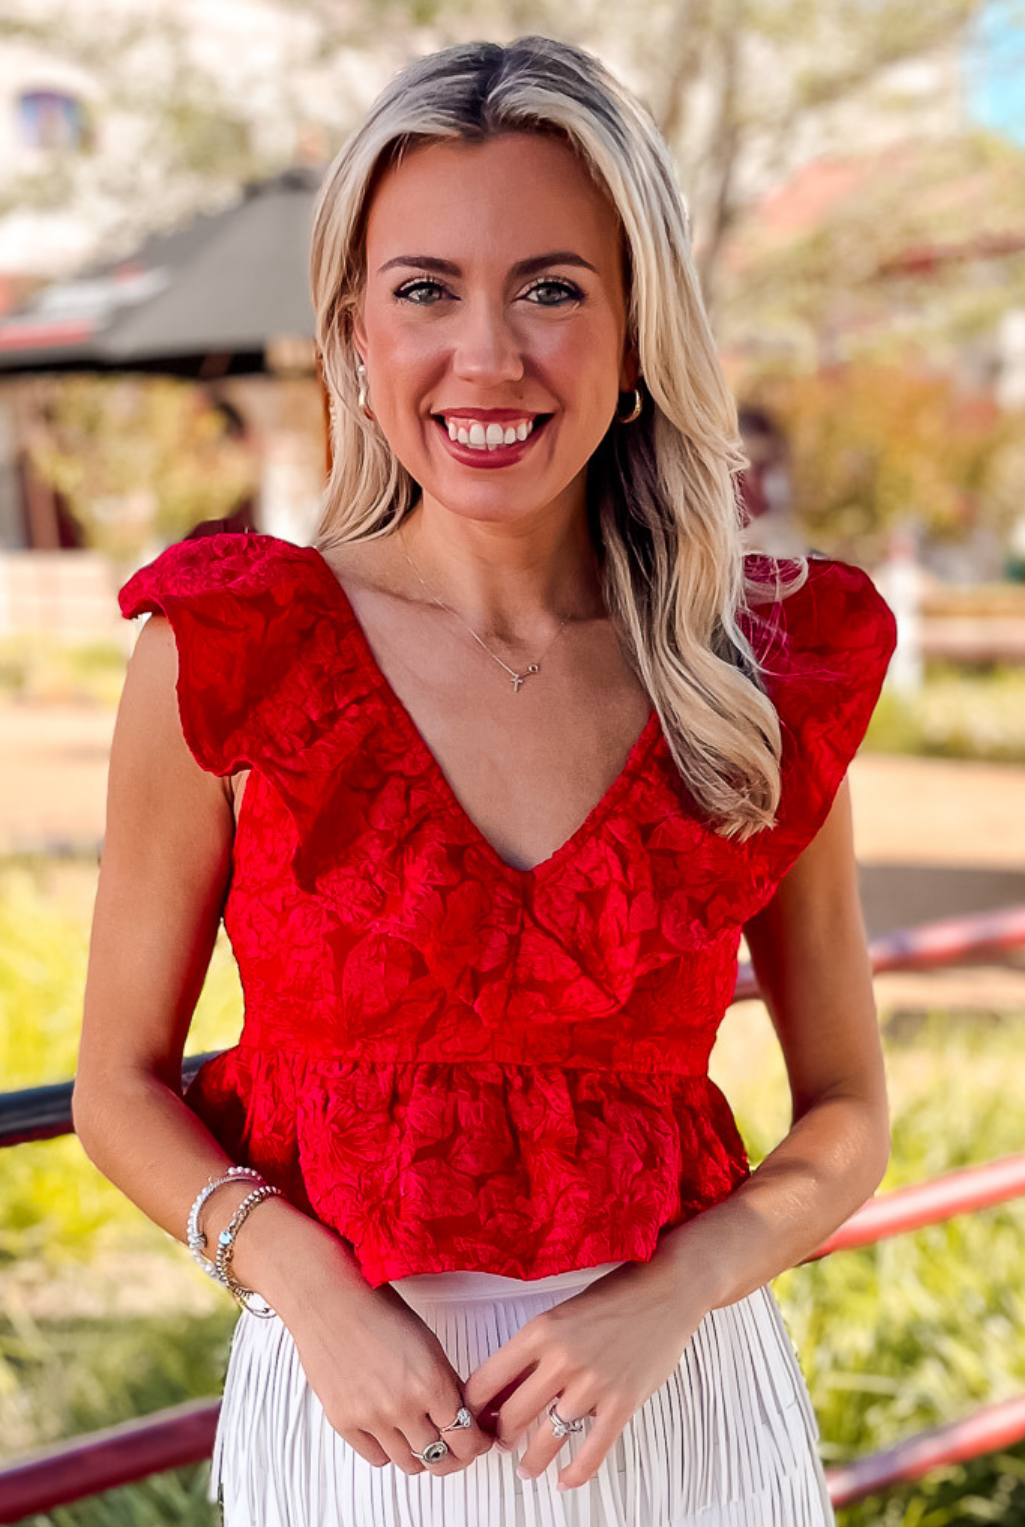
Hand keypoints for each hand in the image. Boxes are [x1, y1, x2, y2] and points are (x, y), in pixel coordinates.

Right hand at [283, 1276, 495, 1476]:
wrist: (331, 1302)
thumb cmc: (376, 1311)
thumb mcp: (428, 1342)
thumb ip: (446, 1381)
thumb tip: (461, 1410)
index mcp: (430, 1382)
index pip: (466, 1438)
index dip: (475, 1444)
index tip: (475, 1442)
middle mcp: (403, 1405)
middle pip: (439, 1457)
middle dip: (451, 1454)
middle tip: (451, 1446)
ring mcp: (372, 1418)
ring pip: (408, 1464)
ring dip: (419, 1455)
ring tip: (419, 1439)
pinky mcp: (344, 1423)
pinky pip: (376, 1458)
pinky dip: (387, 1450)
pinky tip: (389, 1433)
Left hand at [461, 1259, 704, 1491]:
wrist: (667, 1288)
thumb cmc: (616, 1293)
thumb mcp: (563, 1311)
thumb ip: (536, 1347)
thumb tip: (506, 1384)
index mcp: (540, 1331)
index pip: (488, 1379)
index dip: (474, 1405)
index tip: (473, 1415)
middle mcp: (561, 1359)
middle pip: (513, 1414)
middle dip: (502, 1435)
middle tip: (501, 1441)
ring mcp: (592, 1384)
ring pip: (548, 1437)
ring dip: (532, 1459)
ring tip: (527, 1467)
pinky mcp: (622, 1402)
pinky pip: (592, 1450)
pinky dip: (576, 1472)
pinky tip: (564, 1480)